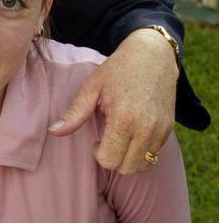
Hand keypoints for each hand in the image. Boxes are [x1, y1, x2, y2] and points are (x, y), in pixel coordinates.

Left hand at [49, 28, 178, 173]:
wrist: (153, 55)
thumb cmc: (118, 70)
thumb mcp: (91, 88)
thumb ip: (74, 114)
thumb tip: (53, 132)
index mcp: (124, 118)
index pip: (109, 159)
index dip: (98, 154)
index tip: (96, 140)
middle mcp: (145, 128)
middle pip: (126, 168)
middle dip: (112, 160)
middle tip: (106, 141)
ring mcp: (160, 129)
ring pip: (142, 166)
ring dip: (127, 160)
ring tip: (119, 140)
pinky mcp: (168, 129)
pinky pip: (153, 156)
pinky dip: (141, 153)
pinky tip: (132, 136)